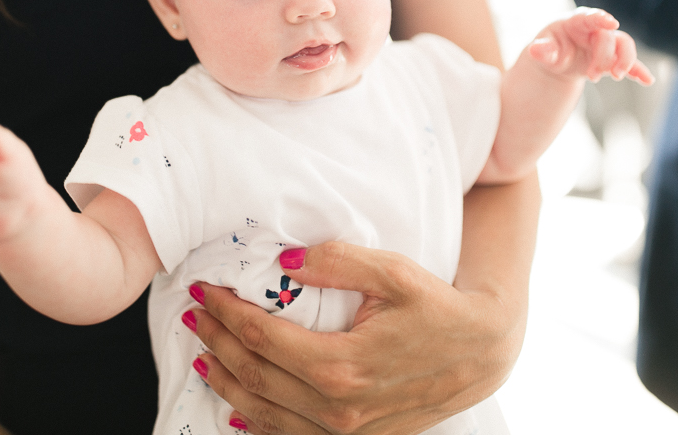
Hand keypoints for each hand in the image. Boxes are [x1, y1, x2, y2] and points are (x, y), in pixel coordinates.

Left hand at [184, 242, 522, 434]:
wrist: (481, 353)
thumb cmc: (438, 308)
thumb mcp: (393, 272)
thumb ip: (336, 262)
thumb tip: (286, 261)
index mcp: (341, 365)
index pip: (261, 336)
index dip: (226, 312)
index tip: (205, 290)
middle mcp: (337, 408)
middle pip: (254, 374)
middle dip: (217, 342)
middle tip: (195, 315)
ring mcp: (345, 432)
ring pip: (264, 413)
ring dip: (226, 383)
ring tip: (203, 355)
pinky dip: (256, 422)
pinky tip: (237, 407)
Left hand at [527, 7, 653, 84]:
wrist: (559, 59)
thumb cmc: (551, 47)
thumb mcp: (543, 50)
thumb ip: (542, 50)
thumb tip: (535, 49)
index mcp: (577, 22)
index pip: (589, 17)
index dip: (600, 18)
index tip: (611, 22)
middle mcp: (595, 30)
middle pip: (608, 38)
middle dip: (603, 58)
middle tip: (592, 77)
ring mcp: (607, 44)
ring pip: (624, 45)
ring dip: (624, 61)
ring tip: (616, 76)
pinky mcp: (613, 58)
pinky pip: (630, 63)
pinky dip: (639, 71)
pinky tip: (648, 80)